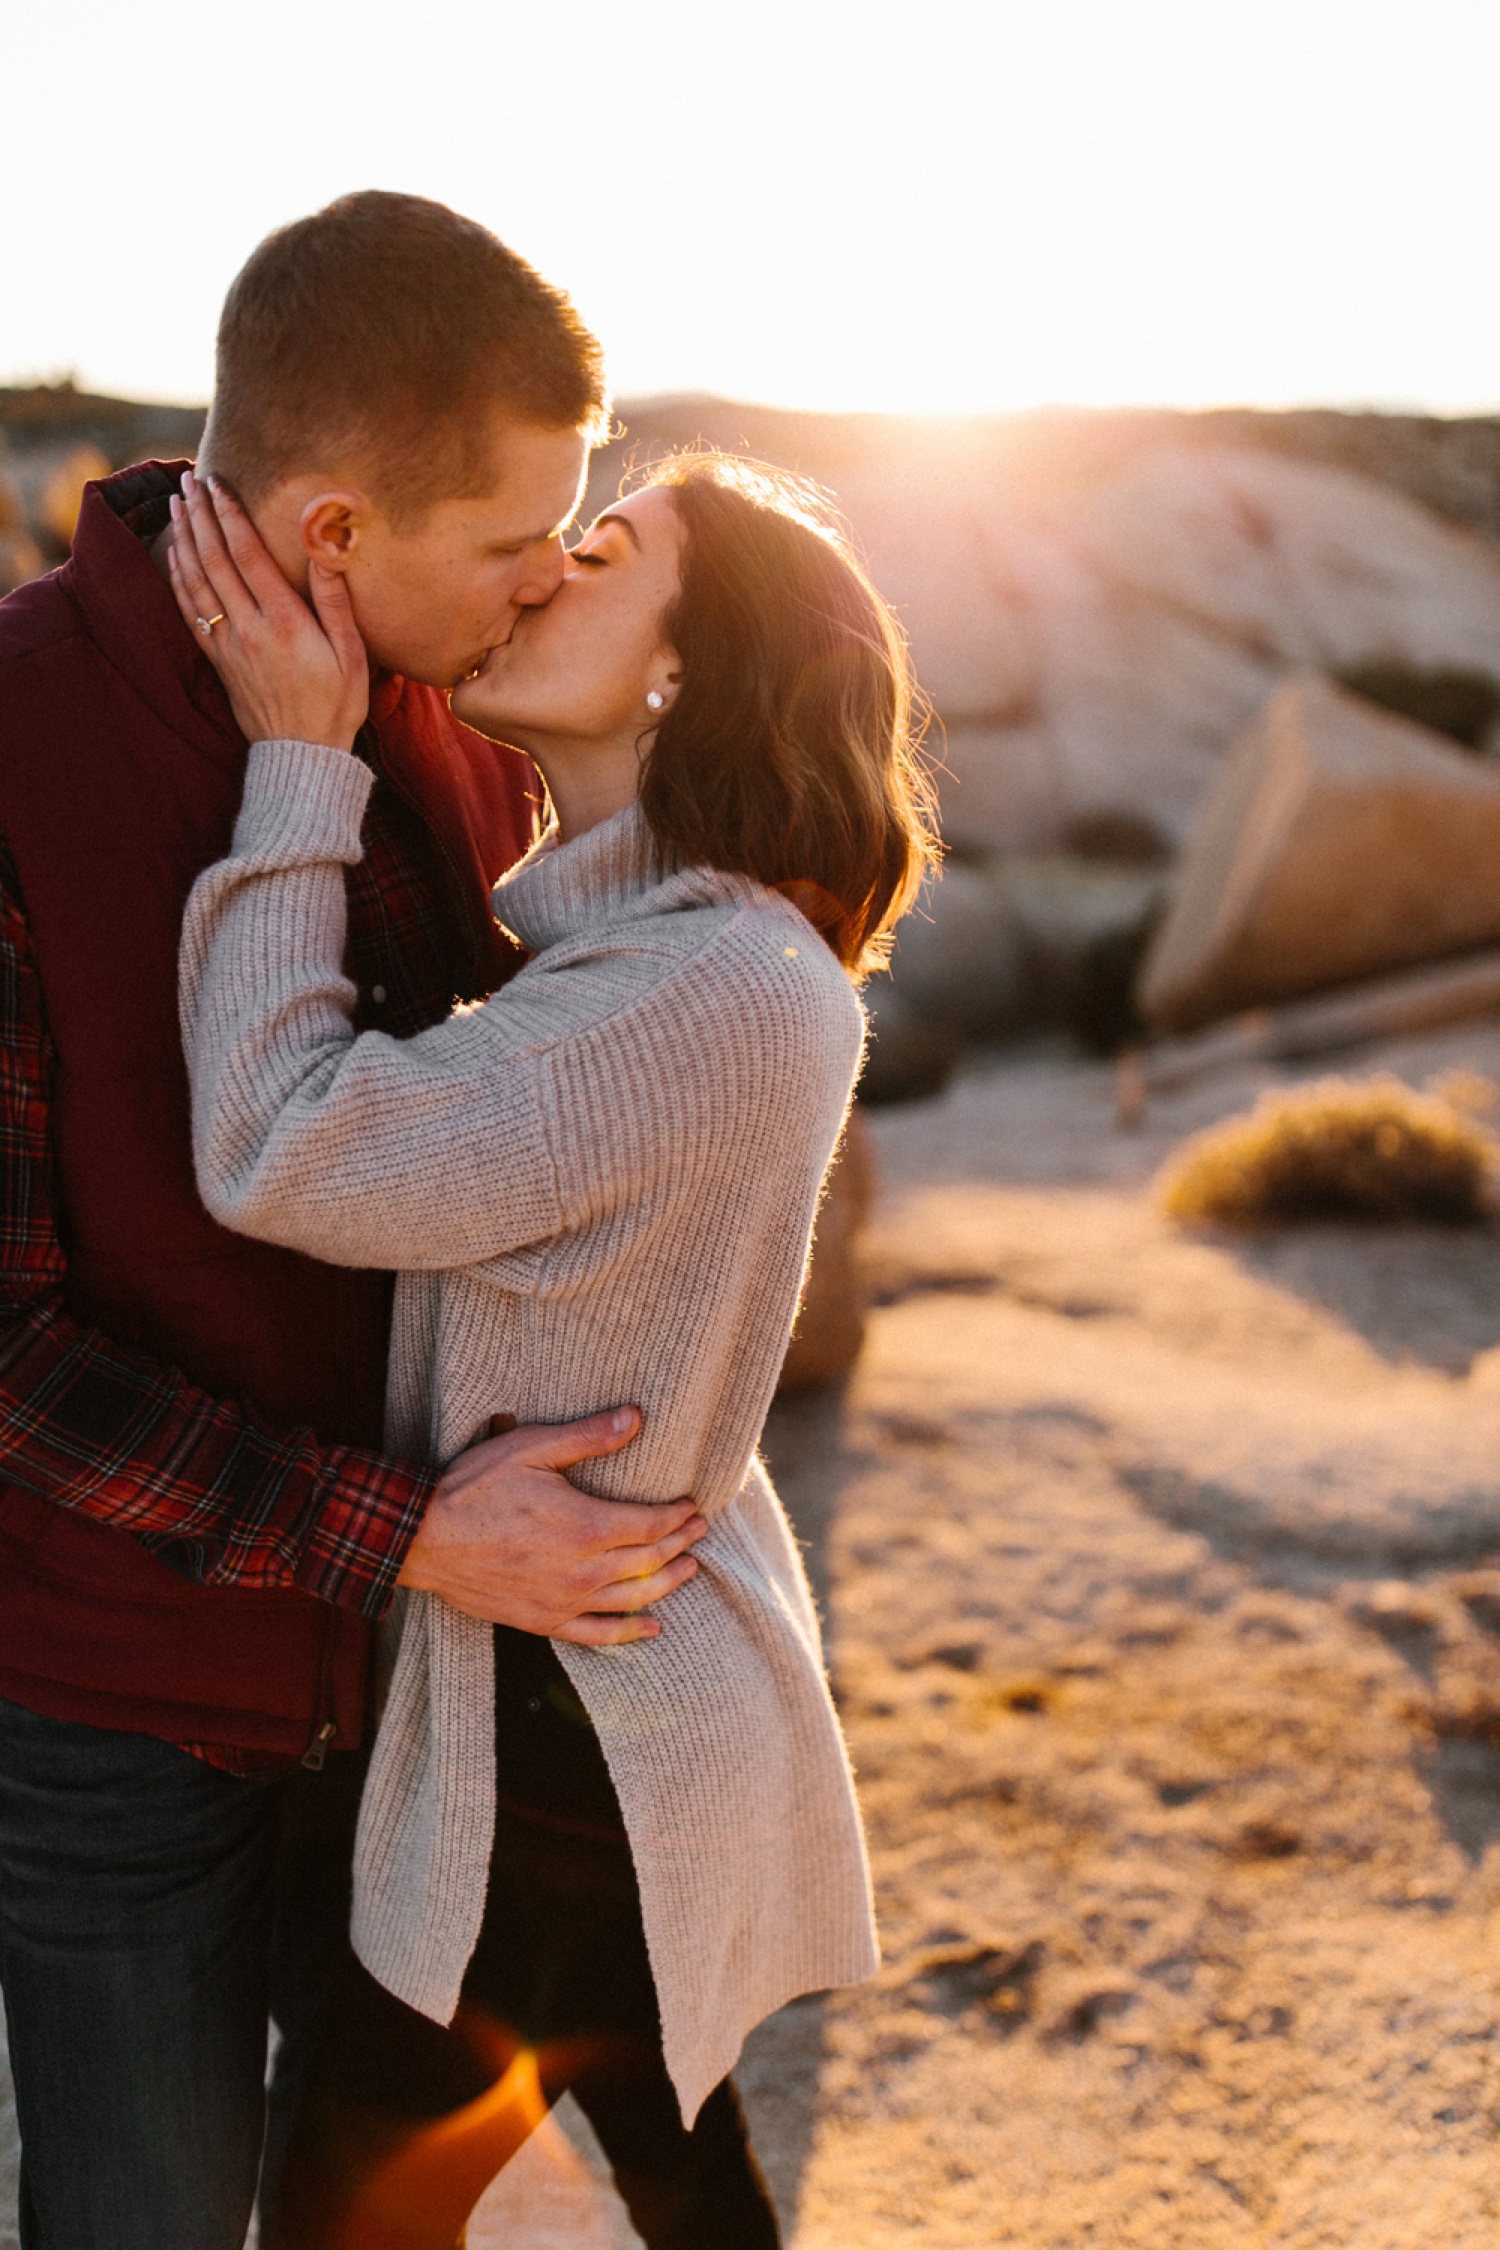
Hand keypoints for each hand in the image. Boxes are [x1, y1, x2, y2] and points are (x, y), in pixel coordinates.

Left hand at [167, 470, 369, 751]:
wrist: (302, 755)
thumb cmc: (336, 705)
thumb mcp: (351, 654)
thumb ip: (335, 600)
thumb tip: (326, 550)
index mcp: (285, 622)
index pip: (248, 556)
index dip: (230, 516)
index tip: (218, 485)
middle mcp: (249, 629)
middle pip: (215, 560)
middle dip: (200, 515)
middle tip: (189, 480)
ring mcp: (228, 645)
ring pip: (196, 580)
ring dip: (184, 537)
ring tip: (176, 503)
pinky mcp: (218, 660)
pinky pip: (189, 609)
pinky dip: (178, 576)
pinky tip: (175, 552)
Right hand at [398, 1405, 709, 1645]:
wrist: (423, 1540)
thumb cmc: (474, 1488)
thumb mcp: (532, 1448)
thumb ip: (588, 1436)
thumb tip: (636, 1417)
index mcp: (587, 1526)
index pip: (652, 1525)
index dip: (679, 1515)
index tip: (692, 1505)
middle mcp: (584, 1571)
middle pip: (651, 1562)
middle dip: (681, 1544)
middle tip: (698, 1531)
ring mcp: (565, 1601)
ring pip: (634, 1600)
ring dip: (668, 1583)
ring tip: (689, 1568)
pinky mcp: (543, 1621)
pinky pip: (597, 1635)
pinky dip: (629, 1633)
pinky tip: (651, 1628)